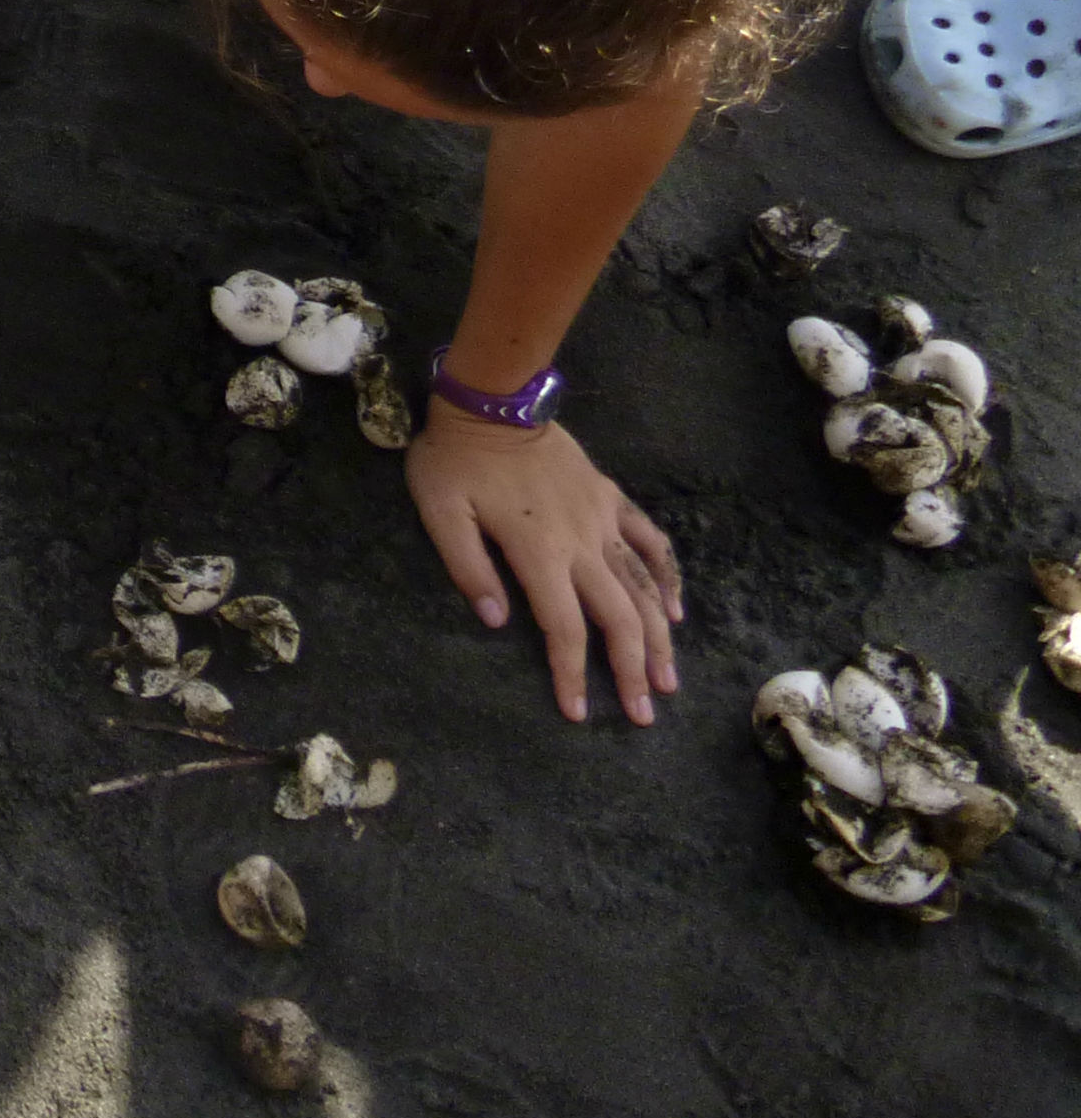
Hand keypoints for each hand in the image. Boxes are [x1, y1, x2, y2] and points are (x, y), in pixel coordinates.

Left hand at [405, 411, 682, 723]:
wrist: (494, 401)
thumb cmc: (455, 459)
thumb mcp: (441, 513)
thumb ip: (468, 567)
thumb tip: (494, 621)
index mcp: (539, 553)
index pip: (563, 628)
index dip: (572, 674)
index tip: (578, 714)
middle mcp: (582, 543)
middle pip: (618, 619)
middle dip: (631, 672)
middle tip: (644, 716)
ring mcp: (603, 520)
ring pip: (643, 588)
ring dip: (659, 638)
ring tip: (669, 681)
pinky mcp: (611, 499)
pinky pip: (651, 542)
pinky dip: (667, 577)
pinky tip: (676, 609)